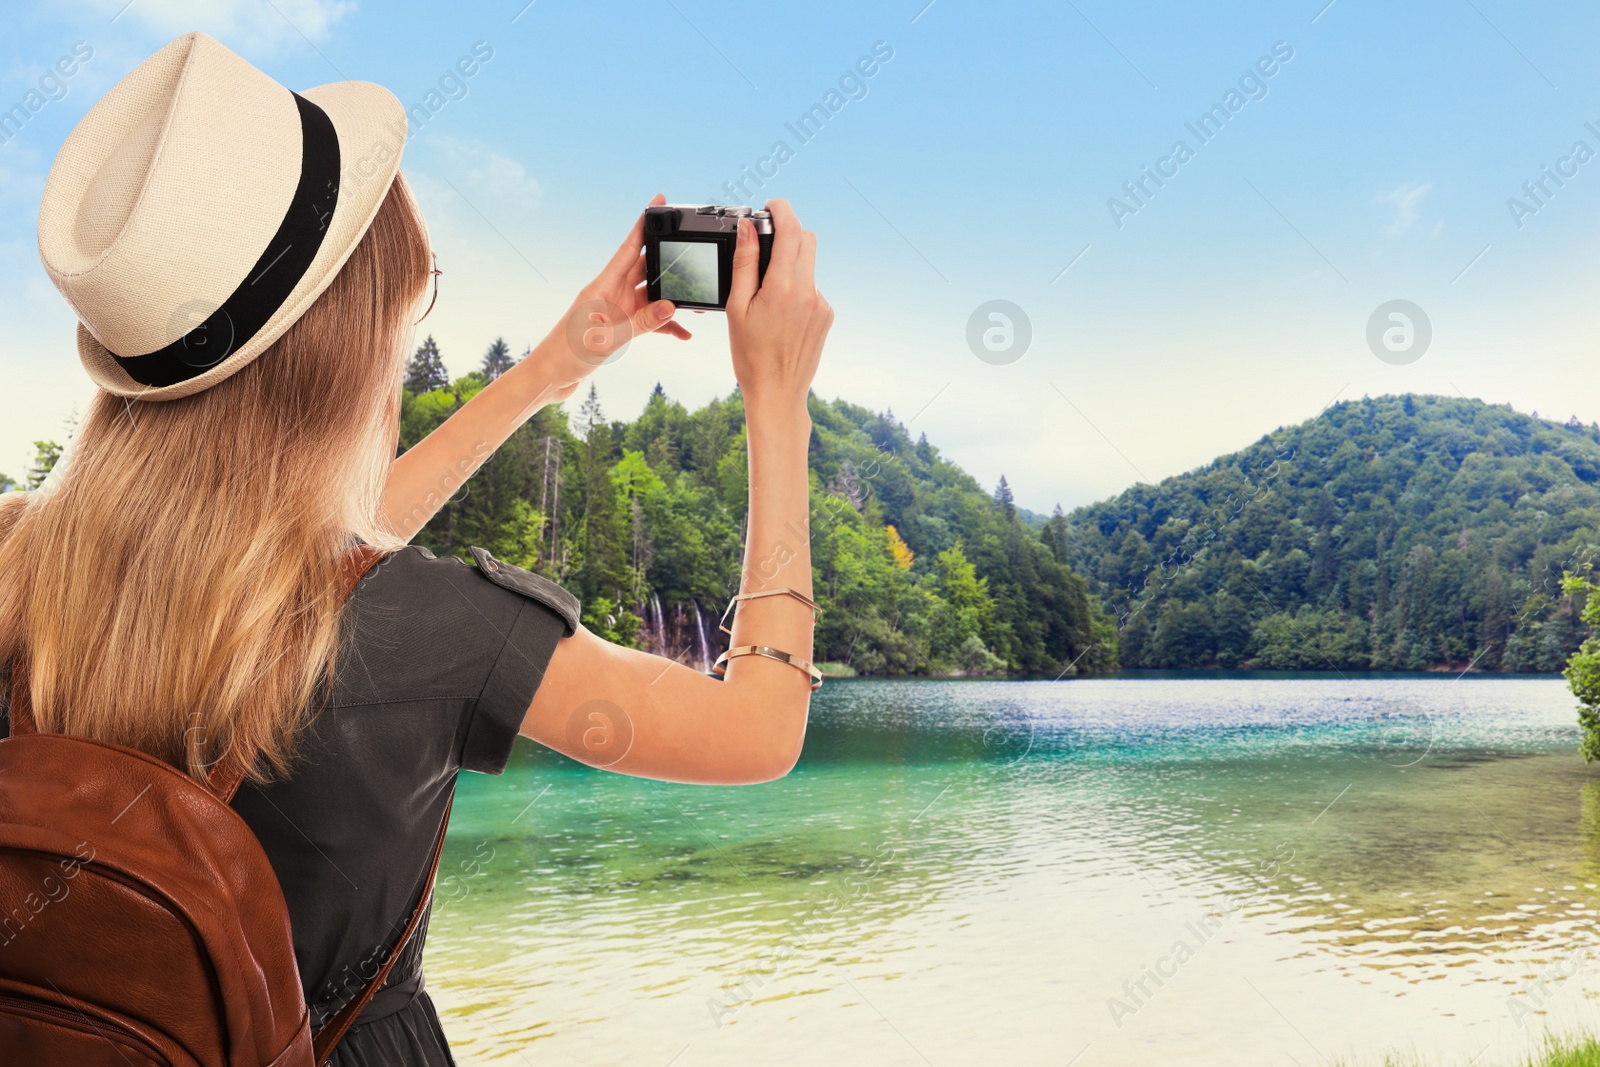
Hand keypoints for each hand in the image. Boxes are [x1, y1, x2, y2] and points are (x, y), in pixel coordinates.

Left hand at [532, 193, 690, 401]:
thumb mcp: (607, 339)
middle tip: (694, 258)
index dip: (644, 224)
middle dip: (669, 262)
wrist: (549, 377)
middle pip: (645, 268)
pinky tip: (683, 333)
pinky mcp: (617, 326)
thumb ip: (641, 322)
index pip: (629, 247)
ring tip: (697, 303)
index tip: (658, 202)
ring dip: (671, 299)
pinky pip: (647, 319)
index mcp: (603, 286)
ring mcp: (615, 309)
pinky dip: (664, 325)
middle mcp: (610, 293)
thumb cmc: (567, 355)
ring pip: (650, 295)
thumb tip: (671, 306)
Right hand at [727, 199, 831, 420]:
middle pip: (806, 241)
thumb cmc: (750, 355)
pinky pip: (811, 289)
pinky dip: (796, 289)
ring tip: (766, 296)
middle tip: (765, 246)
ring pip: (808, 266)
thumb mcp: (737, 307)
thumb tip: (747, 228)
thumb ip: (744, 263)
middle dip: (788, 235)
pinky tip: (780, 315)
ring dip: (789, 266)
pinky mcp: (826, 316)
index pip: (792, 231)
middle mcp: (808, 293)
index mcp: (784, 288)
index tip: (771, 205)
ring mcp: (821, 305)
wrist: (777, 392)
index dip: (782, 210)